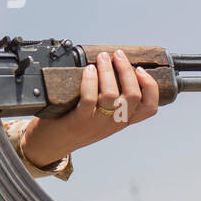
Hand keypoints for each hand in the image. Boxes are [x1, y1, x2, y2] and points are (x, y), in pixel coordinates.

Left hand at [19, 49, 159, 167]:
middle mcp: (113, 124)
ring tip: (101, 58)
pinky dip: (90, 81)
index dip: (150, 86)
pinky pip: (89, 98)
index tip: (139, 69)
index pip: (149, 107)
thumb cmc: (75, 122)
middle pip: (133, 96)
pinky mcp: (78, 121)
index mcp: (122, 121)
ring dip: (107, 71)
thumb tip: (112, 63)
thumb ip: (110, 98)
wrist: (49, 145)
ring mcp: (97, 124)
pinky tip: (88, 70)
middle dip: (126, 70)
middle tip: (117, 55)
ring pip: (112, 95)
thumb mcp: (100, 115)